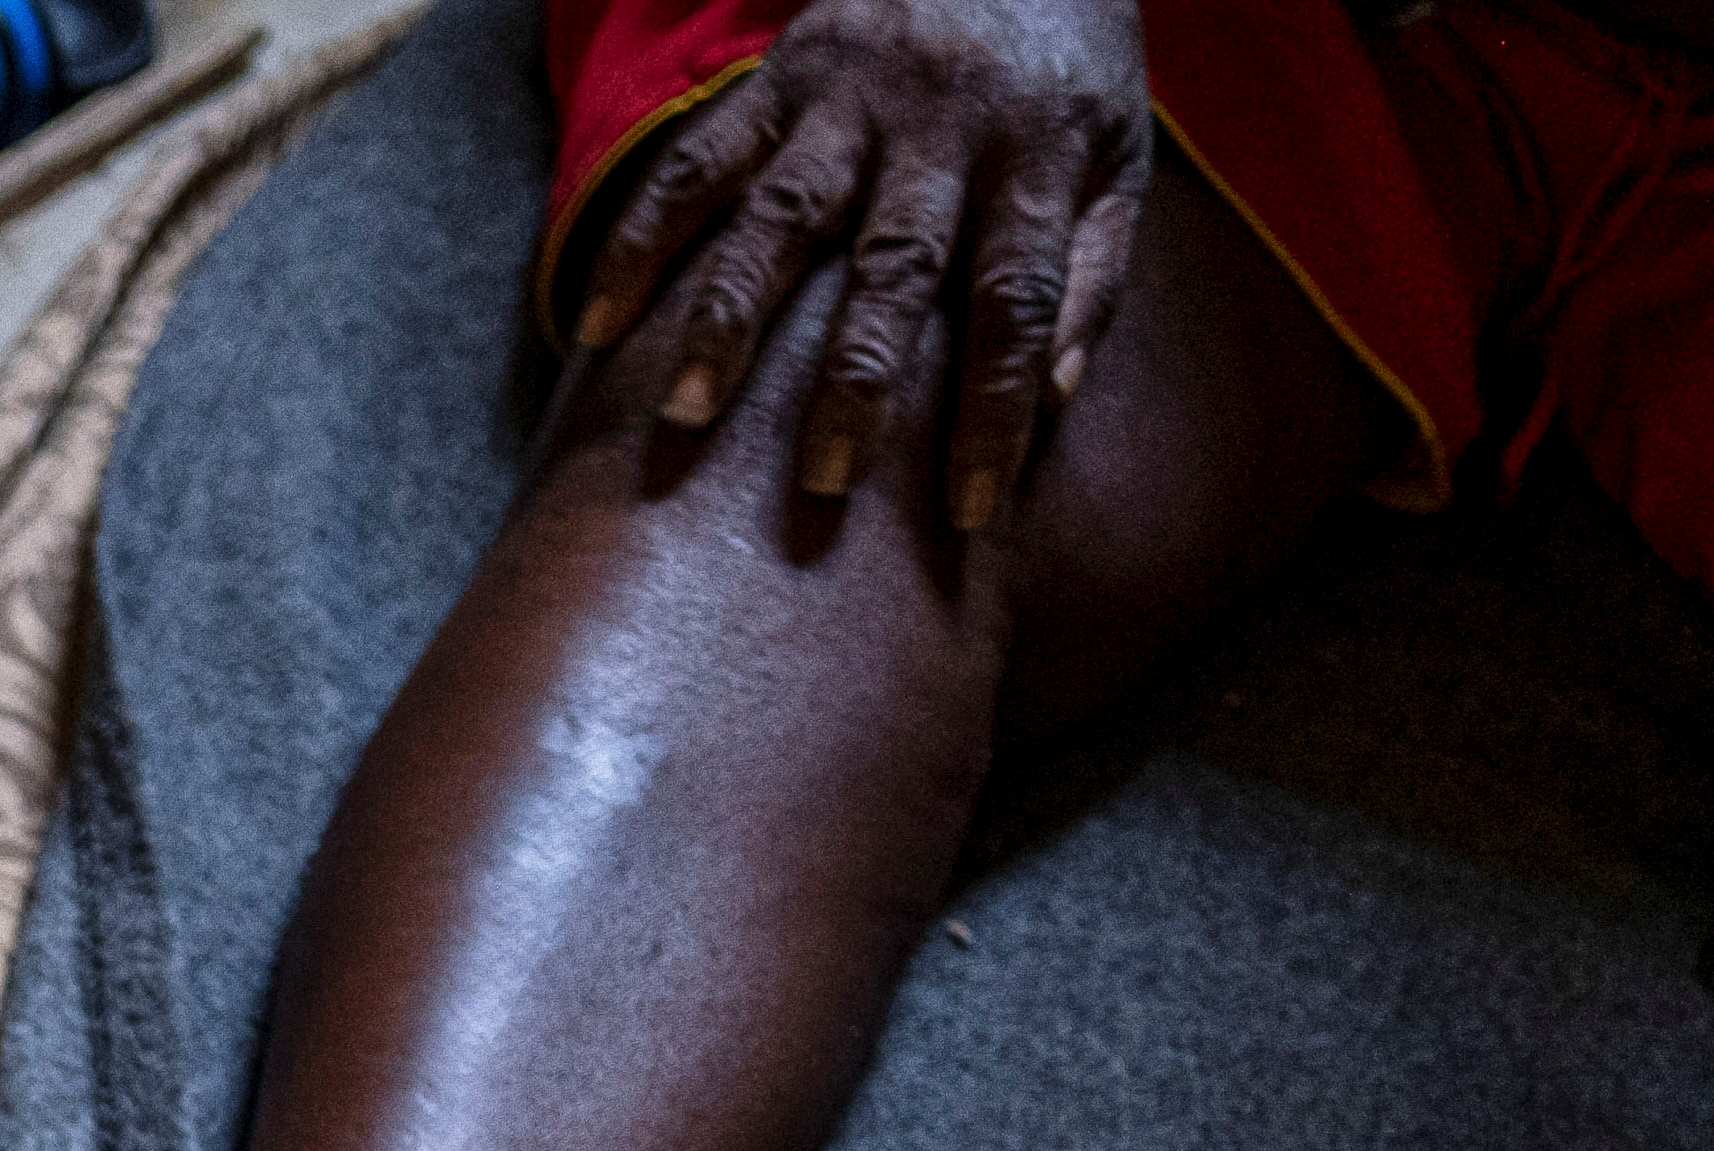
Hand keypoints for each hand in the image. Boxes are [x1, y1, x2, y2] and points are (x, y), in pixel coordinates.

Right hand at [565, 0, 1147, 532]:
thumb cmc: (1061, 79)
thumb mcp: (1116, 157)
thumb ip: (1091, 272)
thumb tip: (1048, 396)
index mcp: (1038, 149)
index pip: (1018, 296)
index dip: (995, 405)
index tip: (968, 509)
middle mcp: (940, 123)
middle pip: (894, 265)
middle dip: (855, 379)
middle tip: (820, 481)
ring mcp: (850, 99)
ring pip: (781, 216)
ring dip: (731, 316)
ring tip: (688, 412)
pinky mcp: (779, 78)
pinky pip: (697, 163)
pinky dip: (639, 240)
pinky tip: (597, 324)